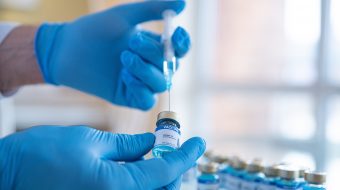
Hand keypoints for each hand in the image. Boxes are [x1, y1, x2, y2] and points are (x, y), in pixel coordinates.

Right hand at [0, 126, 204, 189]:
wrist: (9, 175)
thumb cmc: (43, 154)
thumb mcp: (91, 141)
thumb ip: (127, 146)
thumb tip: (151, 145)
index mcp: (117, 188)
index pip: (165, 173)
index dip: (185, 156)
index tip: (199, 142)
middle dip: (175, 170)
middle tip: (178, 148)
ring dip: (161, 178)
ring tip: (161, 155)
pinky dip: (143, 182)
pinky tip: (140, 165)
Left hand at [35, 0, 190, 109]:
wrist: (67, 48)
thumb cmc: (95, 29)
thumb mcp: (125, 16)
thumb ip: (153, 9)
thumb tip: (184, 4)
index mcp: (154, 47)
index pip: (179, 50)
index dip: (182, 44)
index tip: (176, 34)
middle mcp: (151, 66)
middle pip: (171, 67)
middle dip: (154, 54)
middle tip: (132, 41)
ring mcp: (141, 83)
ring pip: (161, 84)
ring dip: (146, 70)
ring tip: (124, 58)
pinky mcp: (129, 98)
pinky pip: (147, 101)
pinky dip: (140, 89)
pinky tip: (124, 77)